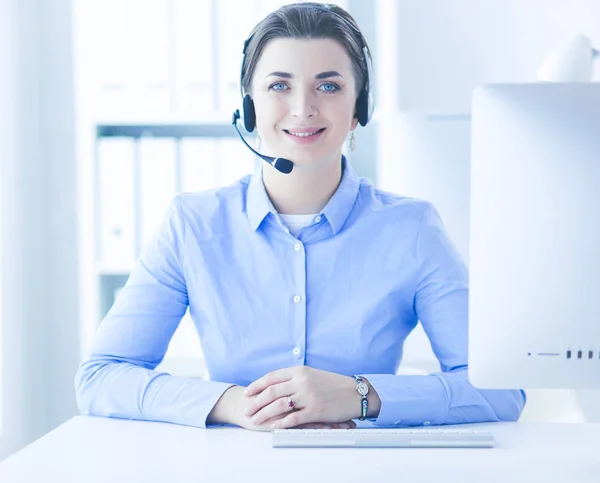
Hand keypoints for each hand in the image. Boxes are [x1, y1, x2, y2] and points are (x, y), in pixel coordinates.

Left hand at [208, 385, 355, 430]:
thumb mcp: (312, 374)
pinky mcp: (315, 411)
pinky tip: (272, 427)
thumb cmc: (333, 384)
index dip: (257, 385)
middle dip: (256, 402)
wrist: (354, 393)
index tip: (247, 392)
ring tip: (255, 419)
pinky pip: (293, 418)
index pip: (272, 377)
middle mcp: (302, 381)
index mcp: (300, 371)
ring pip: (278, 405)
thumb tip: (275, 384)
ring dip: (263, 413)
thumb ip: (295, 378)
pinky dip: (280, 423)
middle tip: (247, 410)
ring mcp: (308, 396)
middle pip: (271, 392)